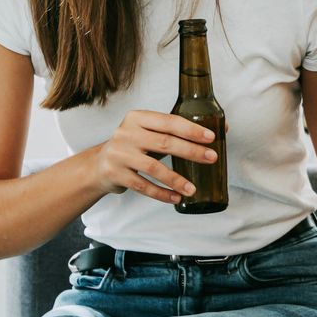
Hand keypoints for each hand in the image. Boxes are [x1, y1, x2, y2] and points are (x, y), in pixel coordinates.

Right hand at [90, 110, 217, 205]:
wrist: (99, 165)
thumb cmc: (132, 147)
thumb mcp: (146, 133)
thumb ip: (173, 132)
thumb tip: (218, 129)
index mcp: (136, 118)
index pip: (168, 121)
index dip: (191, 129)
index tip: (211, 137)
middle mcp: (126, 133)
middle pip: (164, 142)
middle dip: (191, 151)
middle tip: (211, 158)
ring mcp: (119, 154)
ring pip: (154, 168)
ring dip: (176, 179)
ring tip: (192, 189)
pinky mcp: (115, 174)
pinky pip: (143, 186)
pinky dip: (161, 194)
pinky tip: (176, 198)